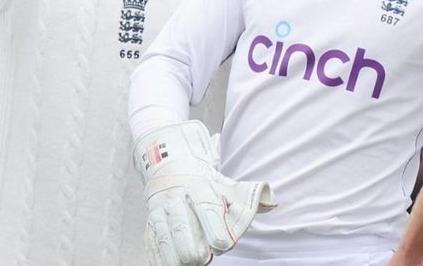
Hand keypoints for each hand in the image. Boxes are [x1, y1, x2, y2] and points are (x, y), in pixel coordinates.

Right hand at [134, 121, 274, 264]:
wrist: (172, 167)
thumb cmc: (207, 185)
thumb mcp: (228, 186)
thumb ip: (250, 197)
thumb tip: (271, 203)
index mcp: (199, 187)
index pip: (206, 208)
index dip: (215, 229)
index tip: (222, 246)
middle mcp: (176, 197)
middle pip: (180, 224)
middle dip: (191, 246)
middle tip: (202, 258)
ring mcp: (160, 210)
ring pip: (162, 234)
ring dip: (173, 255)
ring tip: (186, 264)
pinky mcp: (150, 221)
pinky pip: (151, 241)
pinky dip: (158, 256)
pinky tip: (168, 265)